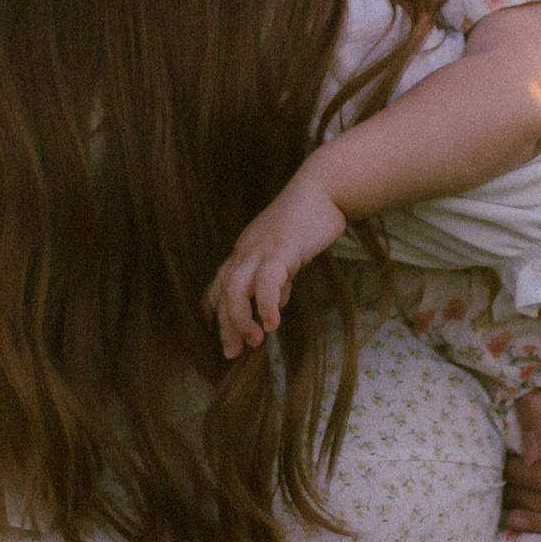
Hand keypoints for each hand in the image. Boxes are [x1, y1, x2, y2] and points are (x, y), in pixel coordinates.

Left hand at [207, 167, 348, 357]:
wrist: (323, 188)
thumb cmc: (306, 220)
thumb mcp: (286, 253)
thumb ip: (278, 277)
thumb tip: (276, 304)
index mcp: (244, 252)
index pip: (217, 286)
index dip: (217, 315)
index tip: (226, 340)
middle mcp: (245, 251)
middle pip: (222, 293)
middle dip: (225, 327)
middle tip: (234, 353)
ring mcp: (261, 249)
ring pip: (235, 289)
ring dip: (240, 320)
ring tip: (255, 342)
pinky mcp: (282, 249)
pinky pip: (266, 281)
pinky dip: (265, 305)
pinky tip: (273, 323)